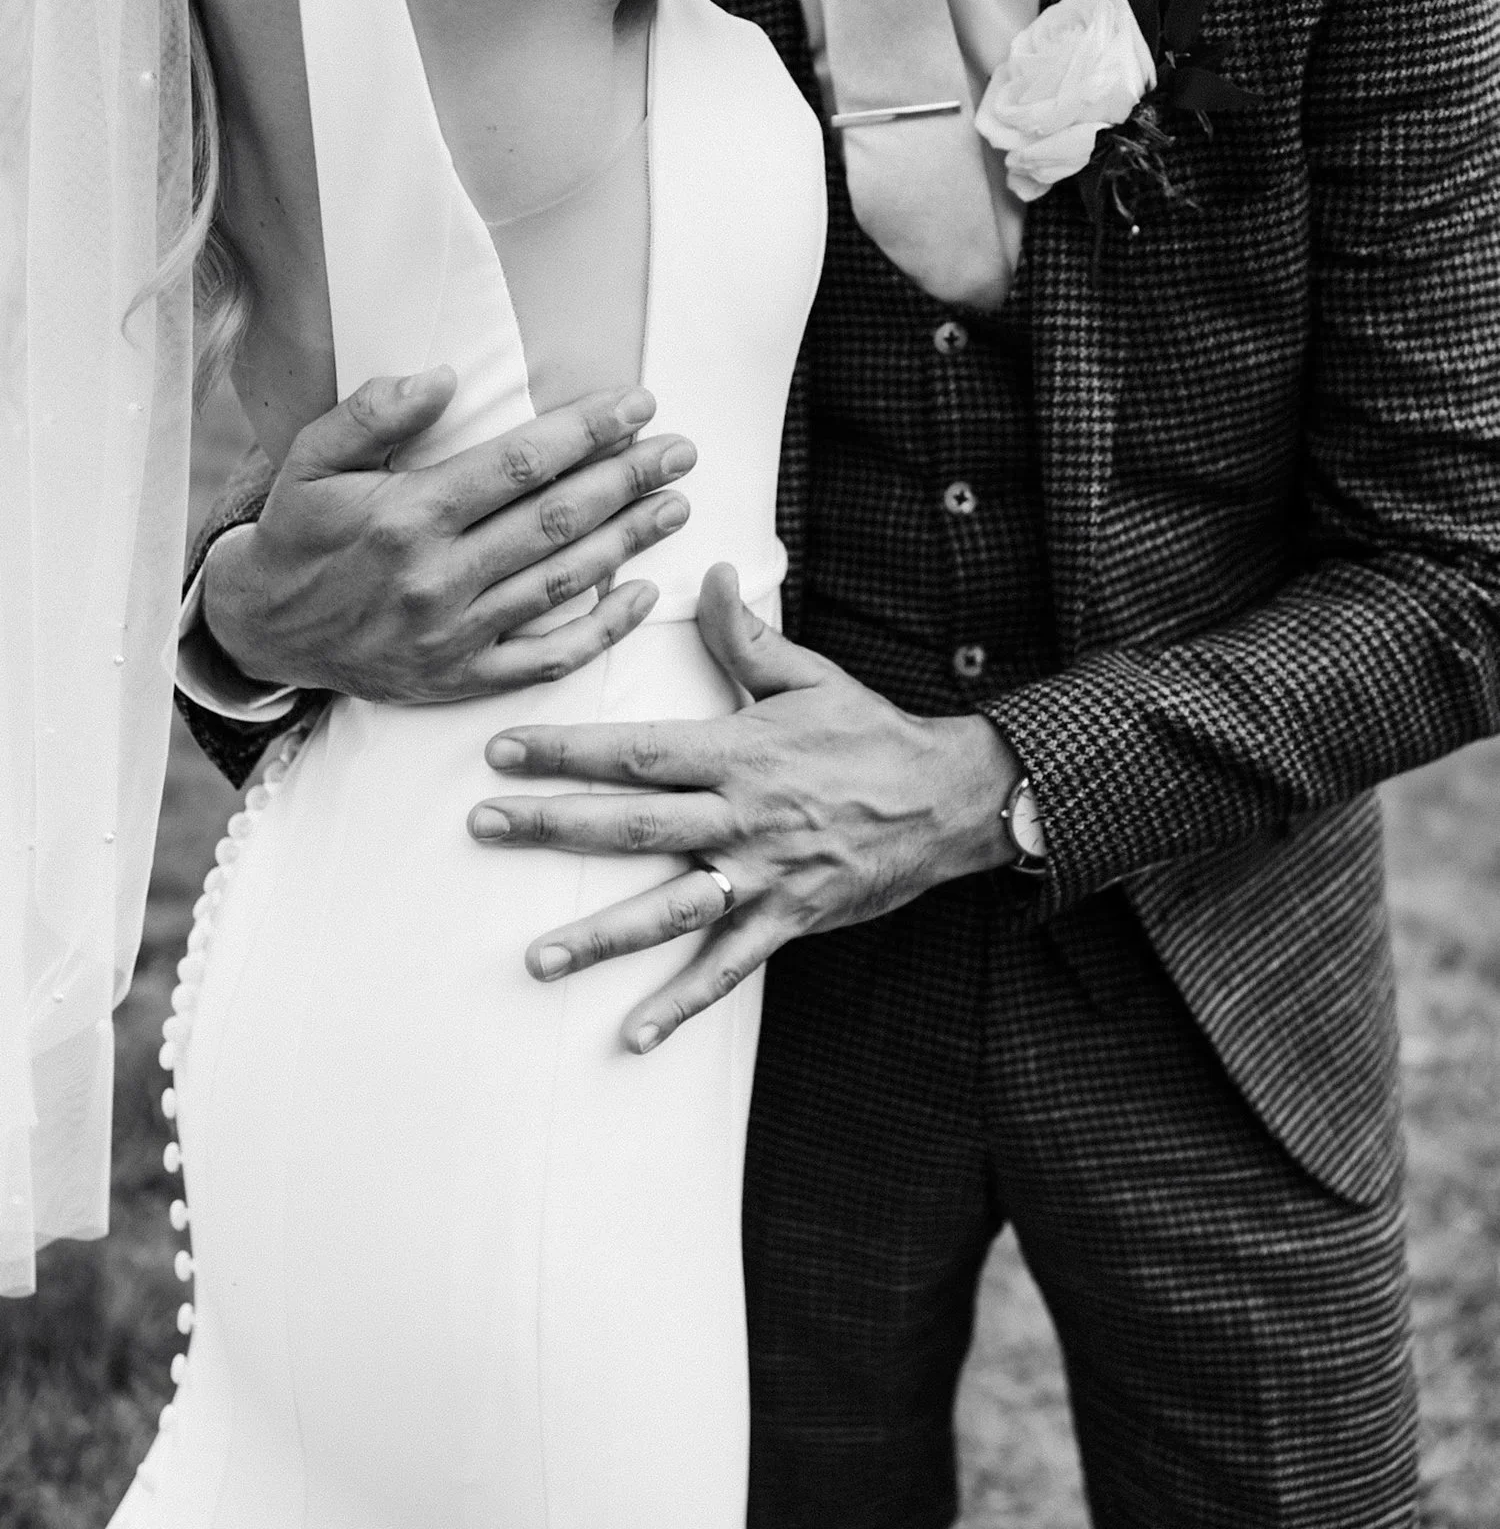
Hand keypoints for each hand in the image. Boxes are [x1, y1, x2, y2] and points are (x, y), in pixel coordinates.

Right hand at [202, 369, 697, 702]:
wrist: (260, 631)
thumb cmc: (296, 530)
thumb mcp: (311, 459)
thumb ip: (373, 413)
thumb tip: (444, 377)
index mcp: (407, 515)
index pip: (519, 465)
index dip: (587, 432)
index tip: (639, 404)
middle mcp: (437, 577)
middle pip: (556, 520)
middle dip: (628, 479)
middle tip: (682, 451)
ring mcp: (453, 634)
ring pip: (562, 583)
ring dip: (629, 542)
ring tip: (676, 505)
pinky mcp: (459, 679)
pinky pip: (546, 659)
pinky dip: (601, 632)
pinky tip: (643, 595)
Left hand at [468, 564, 1020, 1052]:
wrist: (948, 799)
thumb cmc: (871, 733)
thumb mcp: (810, 676)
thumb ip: (746, 634)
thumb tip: (712, 570)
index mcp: (738, 753)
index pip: (636, 751)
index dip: (566, 750)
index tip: (501, 751)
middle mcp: (741, 817)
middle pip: (633, 825)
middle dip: (553, 826)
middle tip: (483, 829)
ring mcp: (763, 875)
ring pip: (669, 909)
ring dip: (600, 936)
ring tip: (535, 959)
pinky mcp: (788, 920)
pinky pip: (728, 969)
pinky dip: (680, 1005)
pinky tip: (632, 1037)